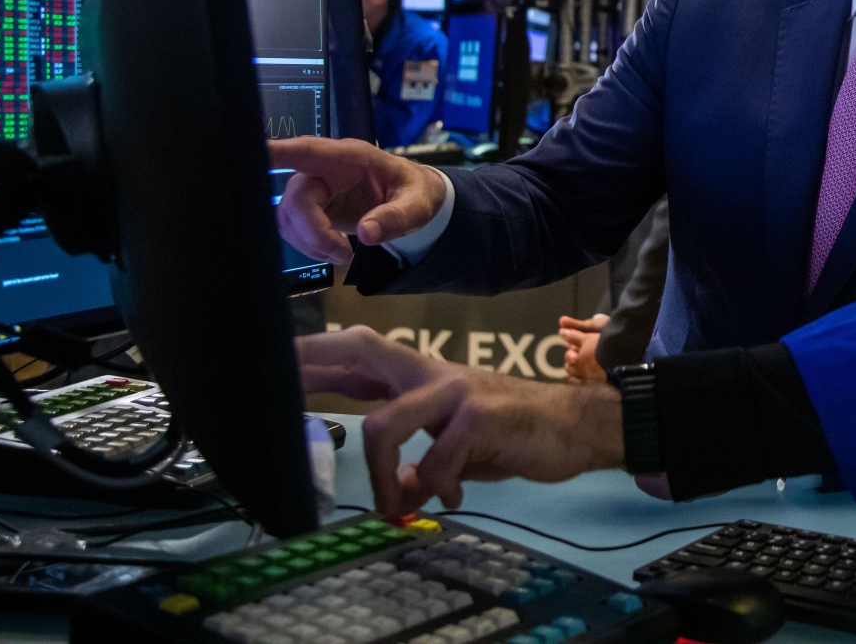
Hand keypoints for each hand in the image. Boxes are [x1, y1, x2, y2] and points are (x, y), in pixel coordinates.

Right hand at [271, 136, 449, 263]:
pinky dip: (308, 246)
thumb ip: (396, 217)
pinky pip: (293, 228)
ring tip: (343, 254)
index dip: (279, 152)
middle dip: (313, 231)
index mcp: (349, 157)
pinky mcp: (310, 209)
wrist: (410, 199)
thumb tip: (366, 235)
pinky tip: (332, 250)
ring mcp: (314, 189)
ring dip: (310, 243)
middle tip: (343, 254)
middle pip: (296, 197)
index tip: (256, 154)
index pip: (308, 150)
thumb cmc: (413, 191)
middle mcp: (324, 170)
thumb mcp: (418, 204)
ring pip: (288, 217)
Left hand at [298, 327, 622, 516]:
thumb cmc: (517, 434)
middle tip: (283, 383)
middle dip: (317, 361)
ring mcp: (455, 389)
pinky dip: (438, 489)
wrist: (577, 428)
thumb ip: (423, 461)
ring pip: (383, 422)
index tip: (277, 360)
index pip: (361, 355)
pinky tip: (453, 498)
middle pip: (363, 348)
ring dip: (381, 477)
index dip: (317, 356)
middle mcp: (434, 373)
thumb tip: (402, 491)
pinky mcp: (478, 415)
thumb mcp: (460, 451)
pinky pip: (435, 461)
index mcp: (424, 378)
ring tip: (394, 506)